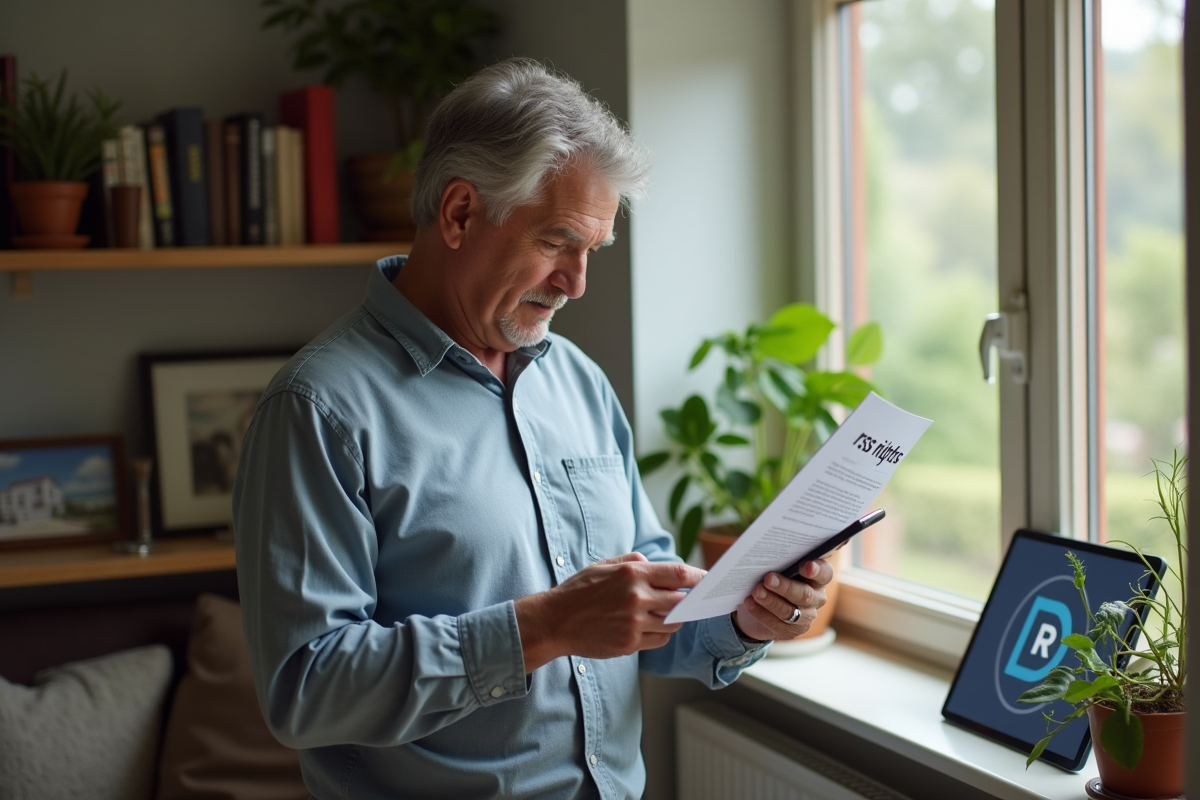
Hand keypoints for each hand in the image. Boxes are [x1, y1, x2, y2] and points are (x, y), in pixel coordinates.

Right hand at [514, 553, 704, 670]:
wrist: (555, 621)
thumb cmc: (579, 590)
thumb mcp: (604, 566)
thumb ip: (634, 561)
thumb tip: (658, 565)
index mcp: (631, 574)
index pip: (678, 574)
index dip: (698, 577)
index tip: (707, 579)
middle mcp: (636, 598)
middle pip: (679, 600)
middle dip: (686, 600)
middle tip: (688, 599)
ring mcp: (634, 624)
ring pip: (672, 623)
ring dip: (673, 617)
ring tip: (662, 612)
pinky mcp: (629, 644)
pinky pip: (659, 640)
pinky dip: (661, 633)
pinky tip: (649, 626)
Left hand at [733, 558, 833, 641]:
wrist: (759, 605)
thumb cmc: (773, 577)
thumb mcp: (779, 566)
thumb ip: (782, 558)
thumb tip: (769, 547)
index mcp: (817, 578)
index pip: (825, 574)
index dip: (817, 570)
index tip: (806, 565)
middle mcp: (815, 598)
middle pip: (804, 595)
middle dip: (786, 586)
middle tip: (768, 578)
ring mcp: (804, 617)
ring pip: (789, 611)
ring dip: (770, 600)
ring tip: (756, 591)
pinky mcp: (789, 631)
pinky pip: (775, 624)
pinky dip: (760, 612)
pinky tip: (749, 603)